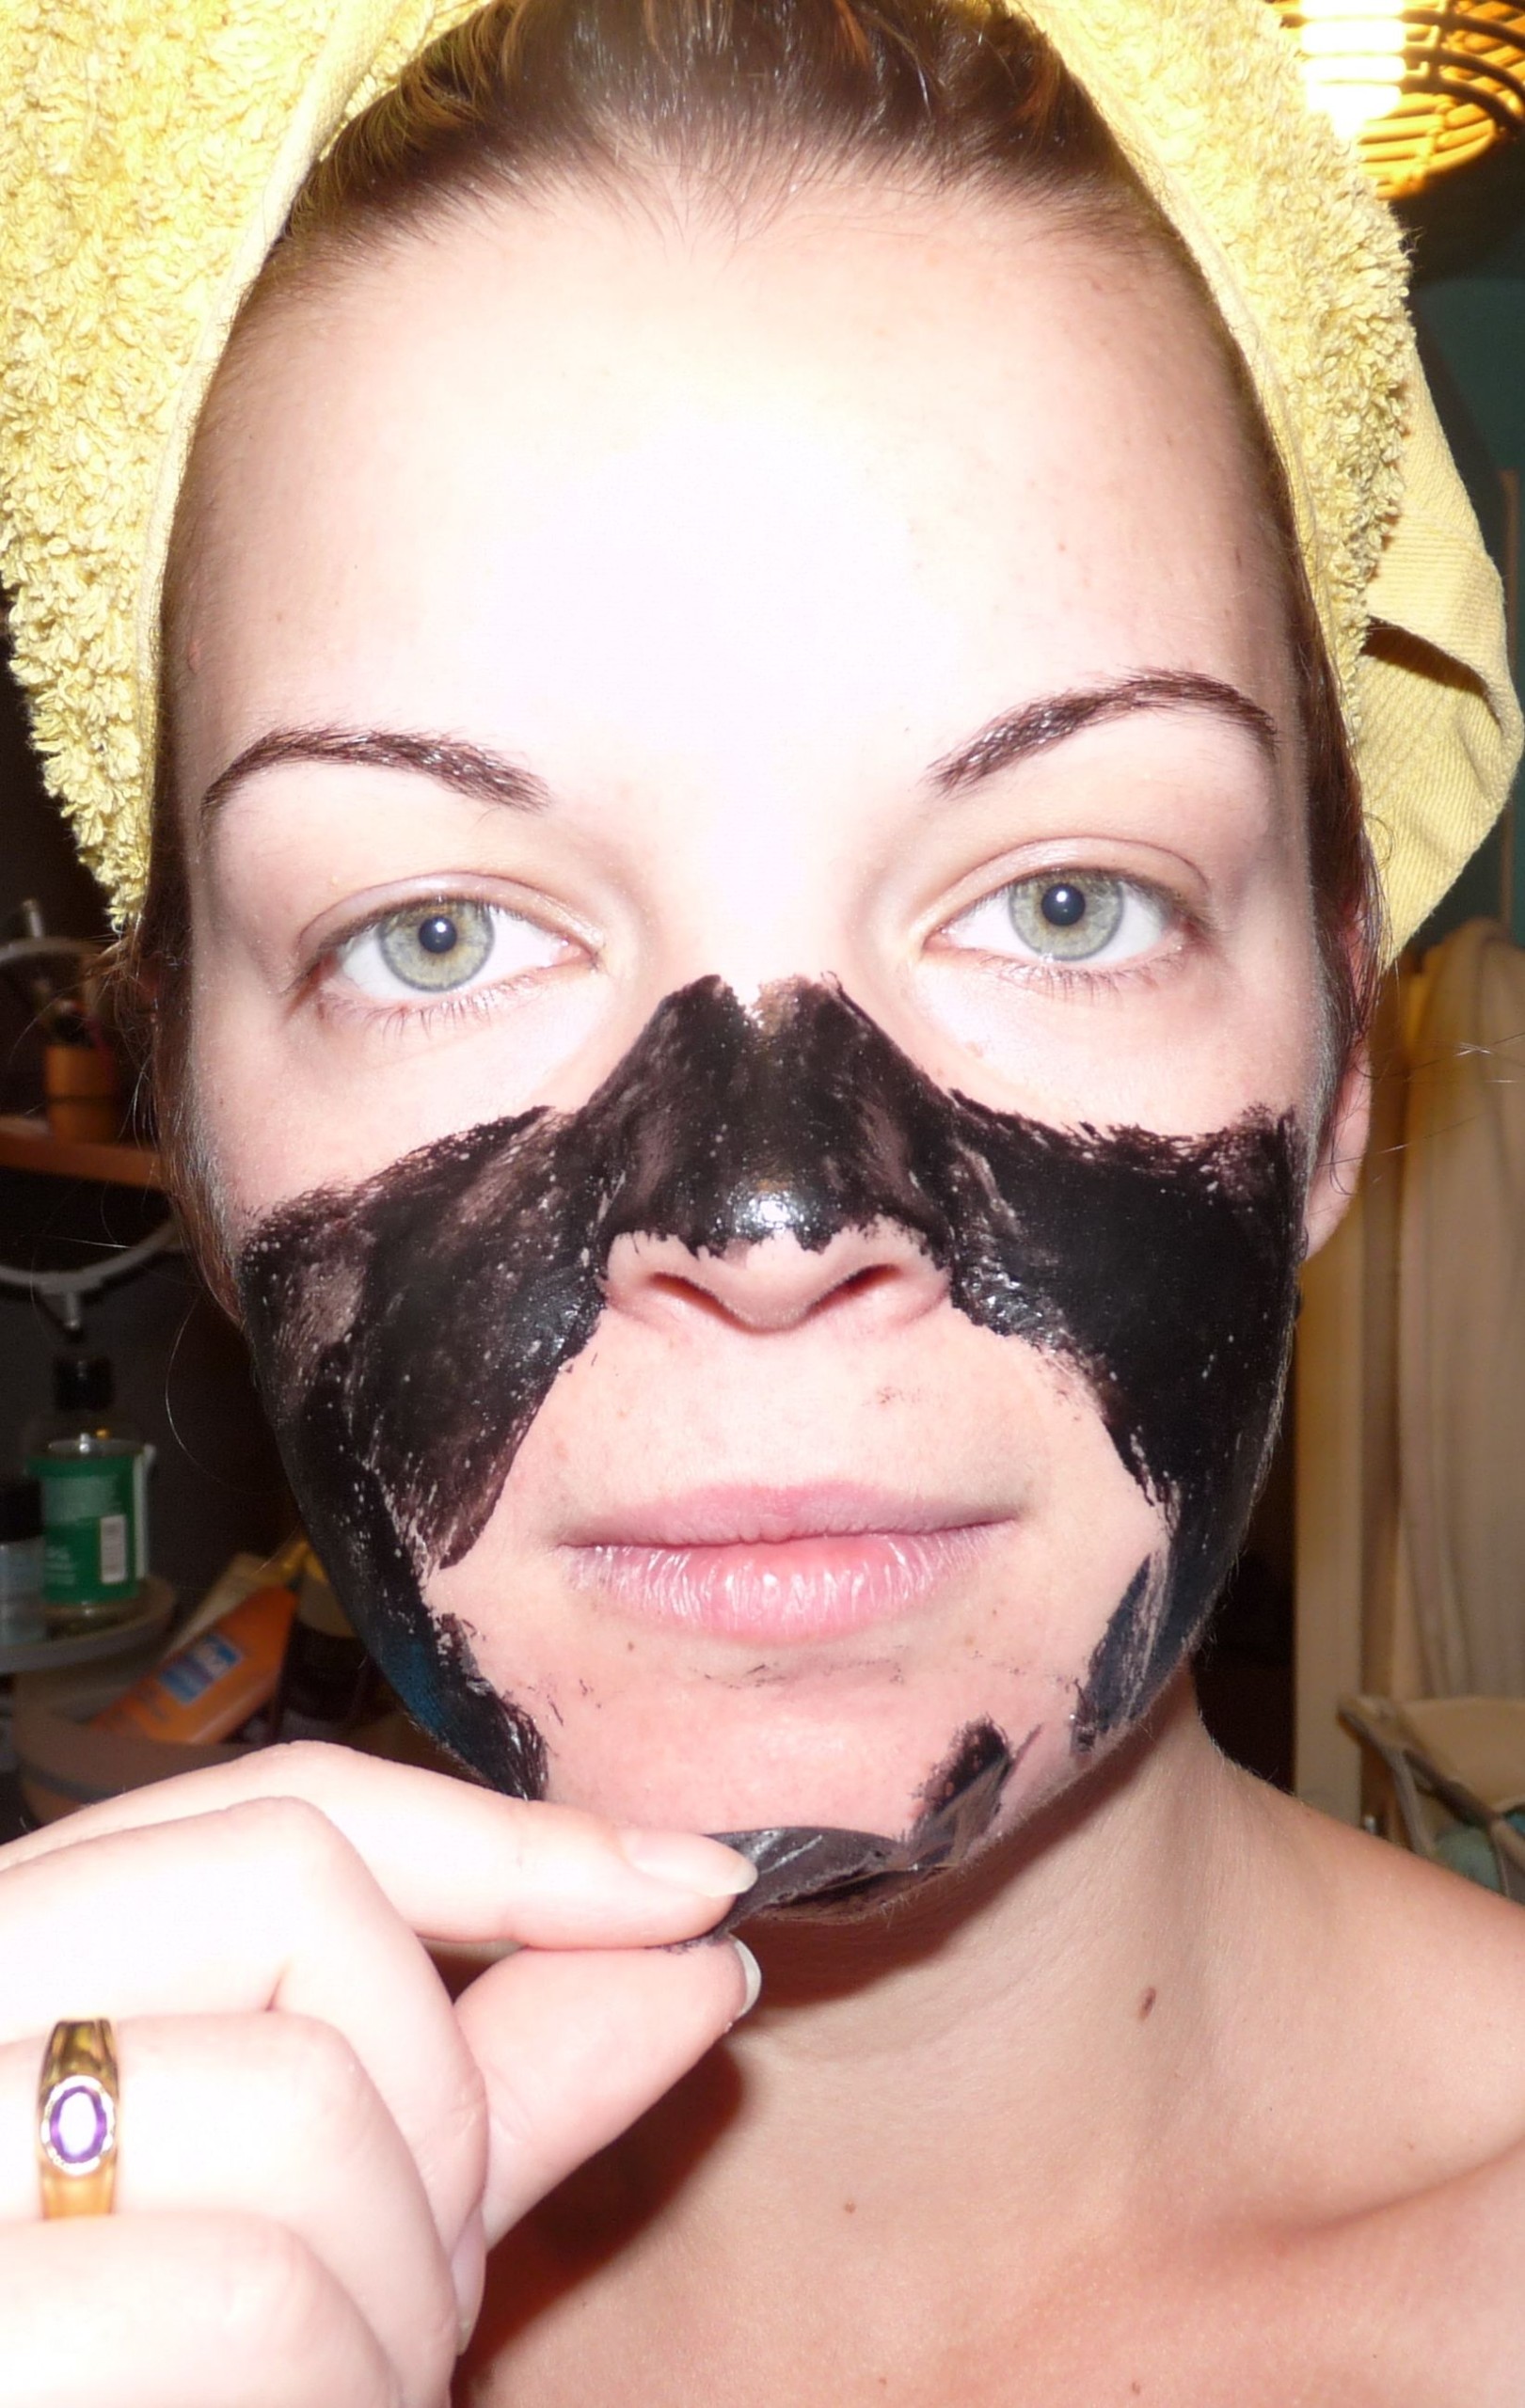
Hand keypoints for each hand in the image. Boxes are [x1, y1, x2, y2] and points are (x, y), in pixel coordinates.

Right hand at [0, 1743, 755, 2407]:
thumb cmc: (144, 2387)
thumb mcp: (296, 2233)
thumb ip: (470, 2092)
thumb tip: (687, 1944)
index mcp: (3, 1979)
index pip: (275, 1808)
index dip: (505, 1838)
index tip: (689, 1895)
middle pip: (297, 1897)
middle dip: (438, 2098)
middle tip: (425, 2291)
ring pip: (300, 2094)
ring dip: (394, 2289)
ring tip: (334, 2397)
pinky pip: (246, 2287)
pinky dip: (334, 2389)